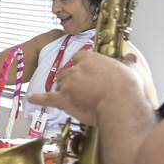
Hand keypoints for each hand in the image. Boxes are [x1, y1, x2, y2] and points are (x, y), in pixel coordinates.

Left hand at [27, 51, 144, 126]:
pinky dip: (39, 98)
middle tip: (83, 90)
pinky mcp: (63, 99)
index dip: (81, 67)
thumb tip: (131, 57)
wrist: (120, 106)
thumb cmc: (126, 89)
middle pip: (67, 72)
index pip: (78, 58)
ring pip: (60, 85)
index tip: (87, 73)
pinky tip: (32, 98)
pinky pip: (47, 98)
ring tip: (77, 100)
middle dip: (72, 80)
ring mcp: (68, 84)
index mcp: (89, 58)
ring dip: (65, 91)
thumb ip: (126, 63)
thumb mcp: (129, 71)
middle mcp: (75, 68)